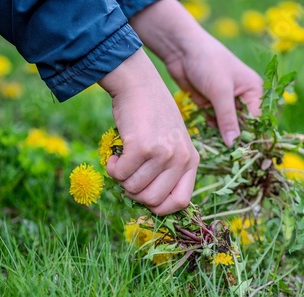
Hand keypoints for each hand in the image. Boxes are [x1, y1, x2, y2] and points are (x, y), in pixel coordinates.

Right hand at [99, 49, 199, 214]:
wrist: (139, 83)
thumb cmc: (152, 115)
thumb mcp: (172, 142)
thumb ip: (168, 169)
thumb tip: (150, 204)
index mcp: (191, 160)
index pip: (181, 202)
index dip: (160, 207)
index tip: (145, 197)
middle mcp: (181, 158)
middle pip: (153, 201)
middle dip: (134, 193)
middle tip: (128, 174)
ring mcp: (163, 153)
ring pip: (133, 189)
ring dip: (121, 178)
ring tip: (122, 159)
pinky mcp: (142, 147)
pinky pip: (120, 174)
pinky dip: (112, 168)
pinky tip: (114, 154)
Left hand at [130, 0, 262, 145]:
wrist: (181, 49)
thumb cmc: (207, 62)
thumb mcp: (220, 91)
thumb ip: (227, 118)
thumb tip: (233, 144)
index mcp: (253, 91)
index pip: (257, 121)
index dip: (252, 138)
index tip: (245, 156)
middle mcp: (242, 98)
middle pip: (243, 126)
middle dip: (236, 140)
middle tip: (231, 157)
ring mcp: (224, 102)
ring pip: (227, 127)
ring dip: (222, 137)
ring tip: (219, 153)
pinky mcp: (209, 105)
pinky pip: (213, 123)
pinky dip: (210, 130)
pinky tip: (208, 139)